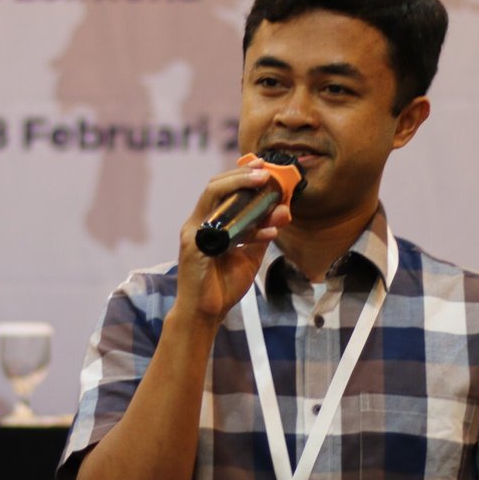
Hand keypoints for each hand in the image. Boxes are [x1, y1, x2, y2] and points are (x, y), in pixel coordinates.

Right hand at [172, 161, 290, 324]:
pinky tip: (268, 230)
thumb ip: (262, 232)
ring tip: (264, 182)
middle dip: (241, 174)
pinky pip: (222, 228)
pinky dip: (248, 227)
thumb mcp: (250, 254)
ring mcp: (194, 233)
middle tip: (265, 169)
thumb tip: (284, 211)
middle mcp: (199, 223)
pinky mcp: (194, 246)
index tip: (263, 165)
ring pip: (213, 197)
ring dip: (239, 186)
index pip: (222, 189)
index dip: (240, 174)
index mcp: (209, 223)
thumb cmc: (223, 285)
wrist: (206, 314)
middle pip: (215, 186)